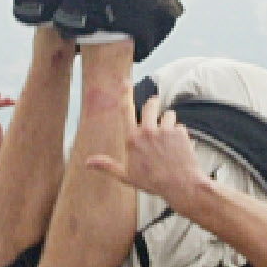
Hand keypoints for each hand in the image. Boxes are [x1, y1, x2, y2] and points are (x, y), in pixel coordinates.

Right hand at [85, 97, 206, 204]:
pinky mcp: (180, 132)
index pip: (126, 109)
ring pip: (168, 115)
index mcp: (132, 138)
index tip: (125, 81)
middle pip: (151, 104)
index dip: (125, 93)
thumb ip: (107, 165)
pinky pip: (180, 126)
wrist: (180, 185)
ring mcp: (164, 130)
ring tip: (169, 142)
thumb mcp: (126, 176)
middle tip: (155, 111)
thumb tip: (87, 162)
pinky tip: (179, 149)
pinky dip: (180, 135)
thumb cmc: (152, 182)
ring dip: (169, 123)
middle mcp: (147, 130)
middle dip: (153, 104)